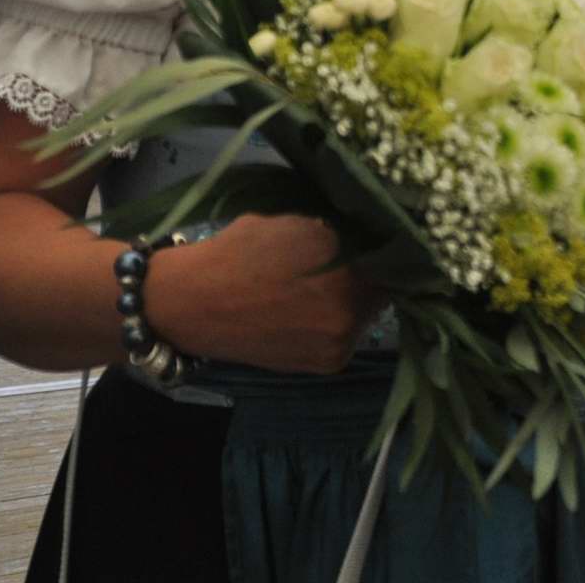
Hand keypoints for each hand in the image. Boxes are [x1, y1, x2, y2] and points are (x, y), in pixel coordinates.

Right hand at [145, 214, 385, 374]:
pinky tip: (317, 309)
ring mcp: (343, 340)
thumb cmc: (240, 251)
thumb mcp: (294, 221)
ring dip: (360, 297)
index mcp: (346, 262)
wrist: (192, 305)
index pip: (392, 248)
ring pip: (370, 309)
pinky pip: (351, 333)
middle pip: (386, 282)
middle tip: (356, 259)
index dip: (386, 240)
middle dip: (375, 270)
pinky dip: (342, 321)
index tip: (378, 233)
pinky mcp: (331, 363)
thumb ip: (338, 228)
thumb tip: (367, 229)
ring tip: (332, 285)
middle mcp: (352, 306)